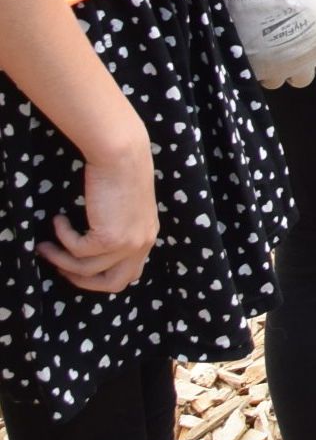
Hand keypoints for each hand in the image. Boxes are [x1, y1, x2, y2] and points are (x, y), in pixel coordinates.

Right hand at [38, 126, 155, 294]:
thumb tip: (94, 248)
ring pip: (86, 269)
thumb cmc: (121, 174)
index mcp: (147, 237)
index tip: (77, 268)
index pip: (130, 274)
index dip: (102, 278)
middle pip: (114, 284)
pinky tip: (59, 220)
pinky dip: (62, 237)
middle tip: (60, 269)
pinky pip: (76, 249)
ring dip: (60, 259)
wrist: (122, 155)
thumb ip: (119, 229)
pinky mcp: (109, 238)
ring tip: (45, 246)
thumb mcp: (126, 209)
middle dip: (82, 281)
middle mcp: (142, 244)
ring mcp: (127, 243)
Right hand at [206, 0, 315, 88]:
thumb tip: (311, 23)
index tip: (310, 48)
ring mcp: (274, 65)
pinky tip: (248, 49)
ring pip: (275, 81)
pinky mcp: (249, 63)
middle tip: (285, 50)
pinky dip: (251, 65)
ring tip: (263, 51)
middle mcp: (302, 60)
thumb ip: (315, 20)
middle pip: (303, 78)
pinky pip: (252, 74)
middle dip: (296, 66)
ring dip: (272, 70)